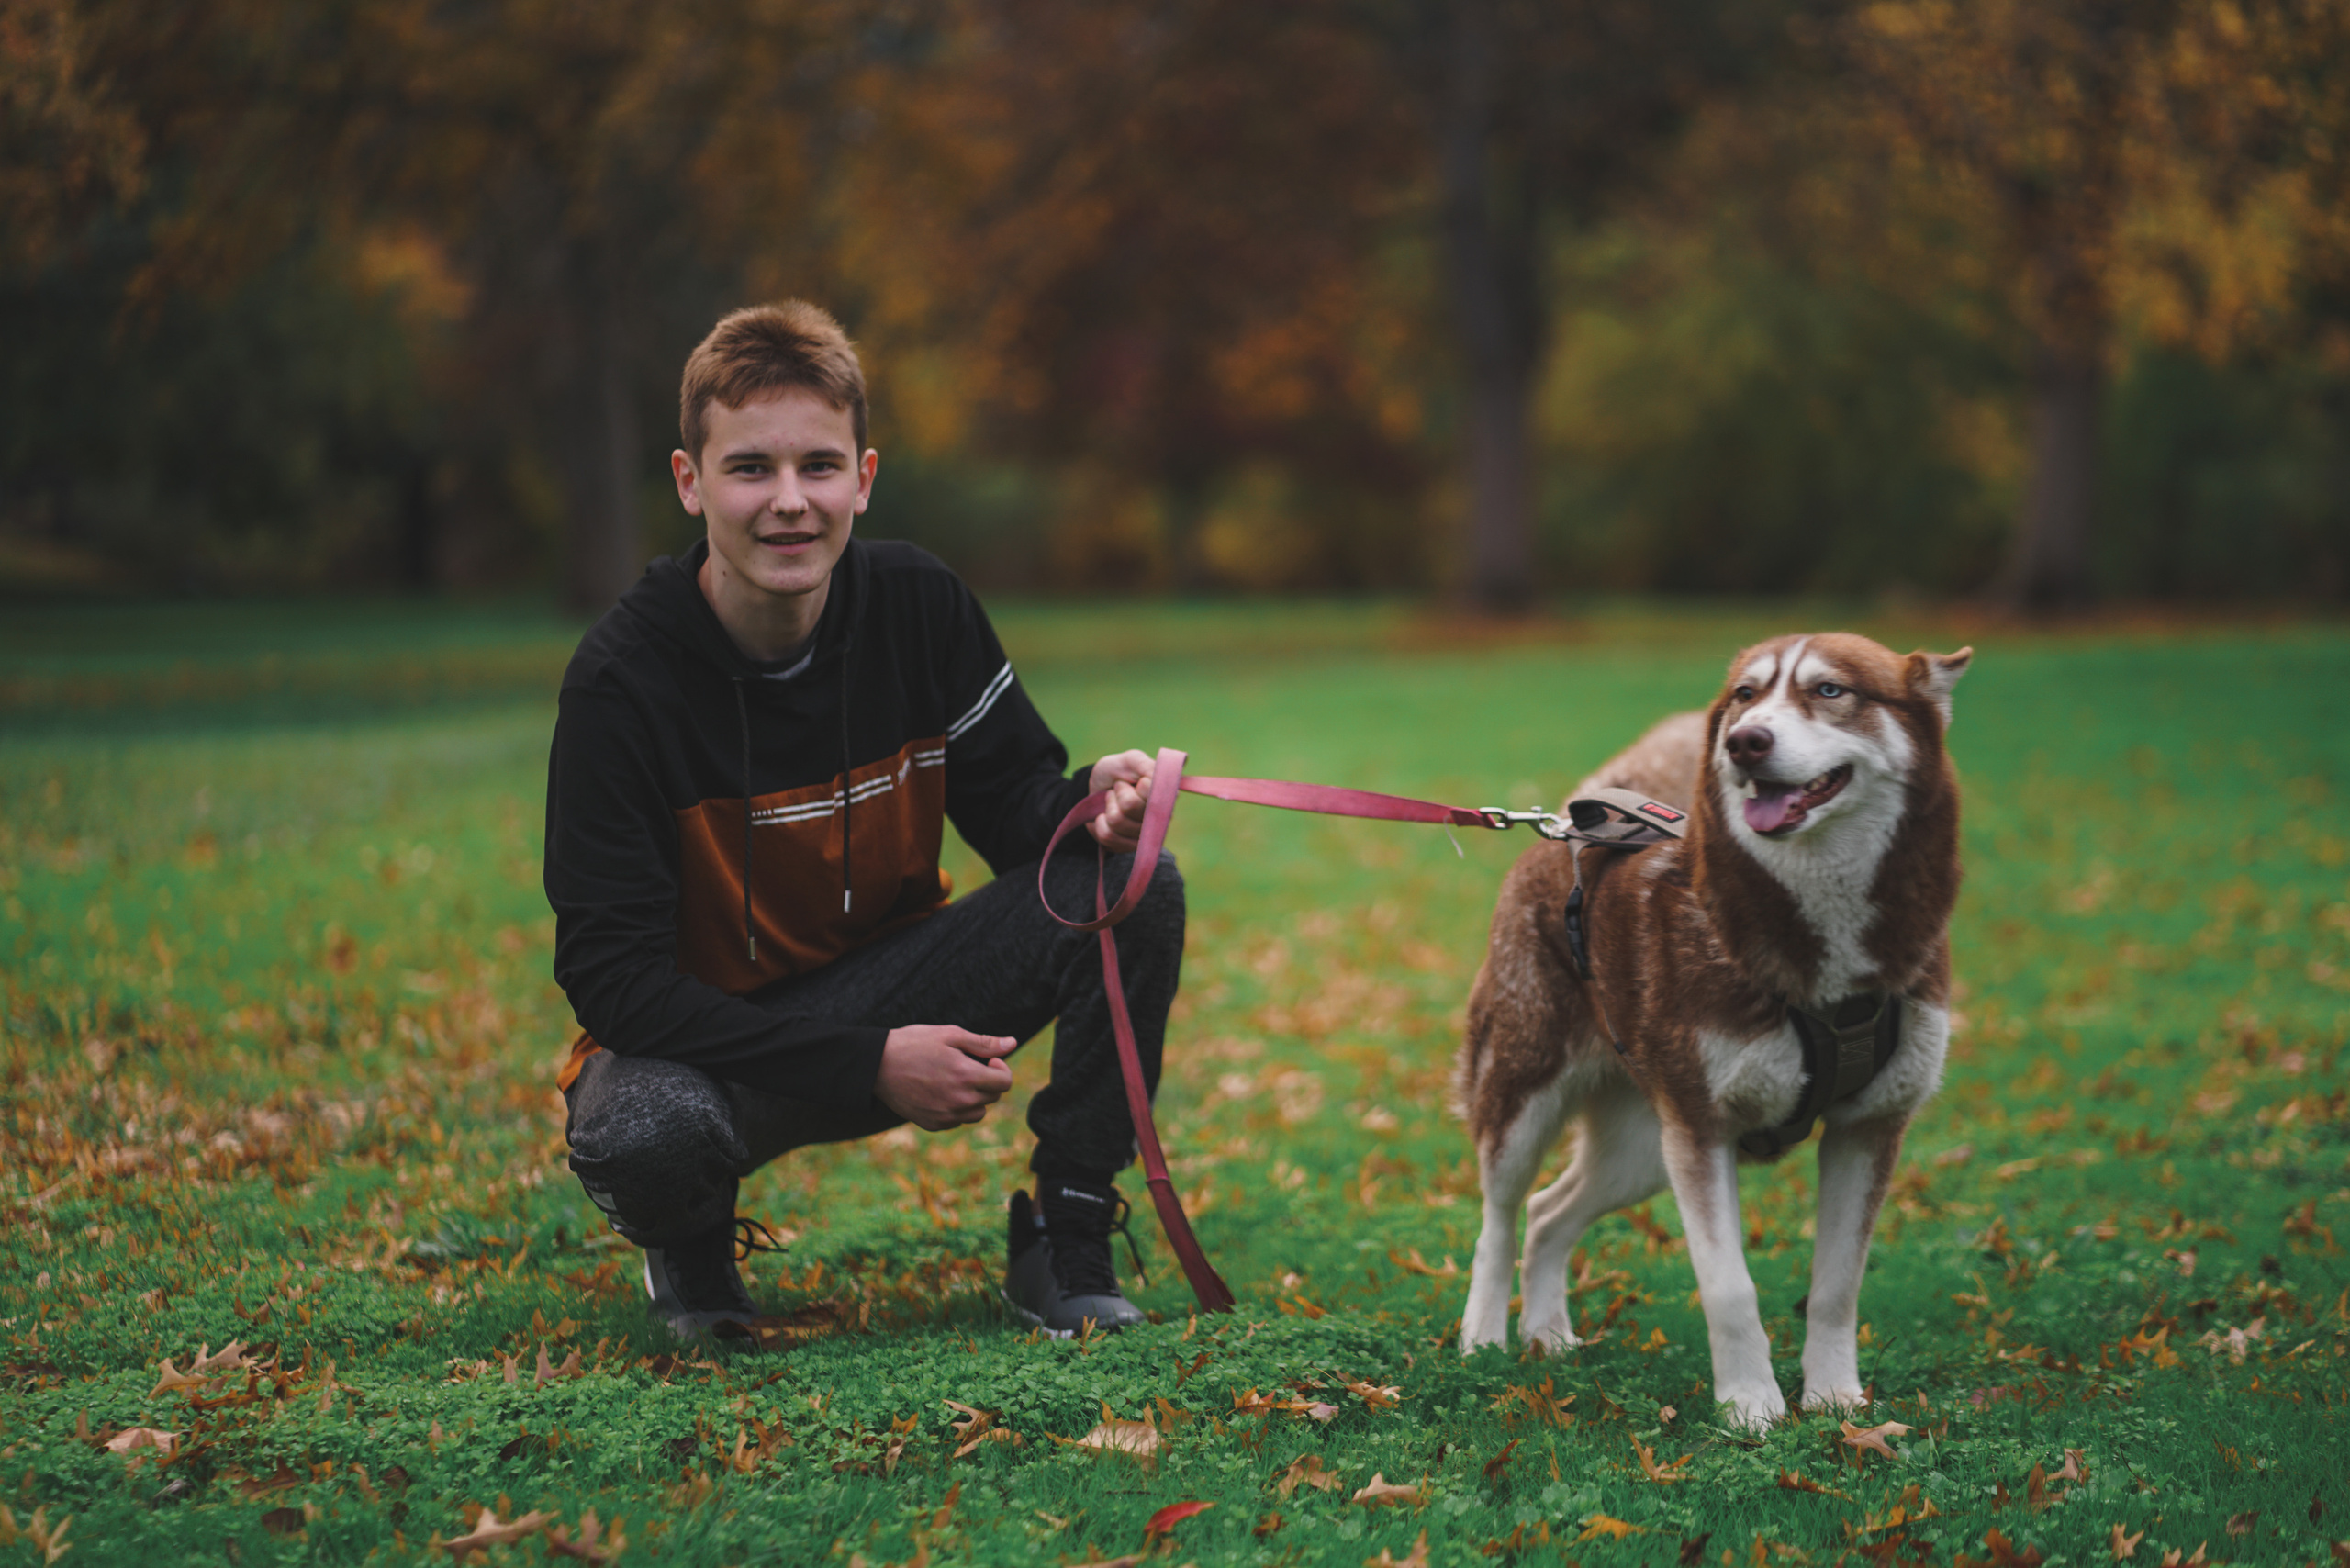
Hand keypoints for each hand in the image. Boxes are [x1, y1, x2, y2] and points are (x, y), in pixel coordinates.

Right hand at [874, 1026, 1016, 1130]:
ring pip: (977, 1113)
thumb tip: (1013, 1043)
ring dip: (974, 1098)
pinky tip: (940, 1092)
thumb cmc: (914, 1043)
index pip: (1005, 1082)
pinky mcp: (932, 1124)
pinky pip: (957, 1121)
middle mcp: (959, 1101)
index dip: (1000, 1067)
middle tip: (966, 1065)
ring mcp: (945, 1116)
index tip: (987, 1059)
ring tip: (954, 1080)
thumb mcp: (950, 1035)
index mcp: (966, 1076)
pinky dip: (956, 1109)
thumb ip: (984, 1042)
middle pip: (993, 1097)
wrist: (875, 1065)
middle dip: (987, 1080)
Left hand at [1087, 749, 1155, 851]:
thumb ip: (1146, 765)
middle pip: (1131, 806)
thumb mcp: (1130, 760)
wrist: (1097, 789)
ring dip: (1109, 806)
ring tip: (1113, 801)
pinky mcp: (1127, 847)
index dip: (1139, 785)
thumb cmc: (1117, 772)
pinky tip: (1105, 817)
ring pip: (1117, 821)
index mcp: (1166, 795)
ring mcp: (1143, 835)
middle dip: (1119, 793)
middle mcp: (1160, 818)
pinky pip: (1107, 836)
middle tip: (1120, 789)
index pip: (1153, 792)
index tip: (1137, 781)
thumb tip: (1160, 776)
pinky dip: (1100, 822)